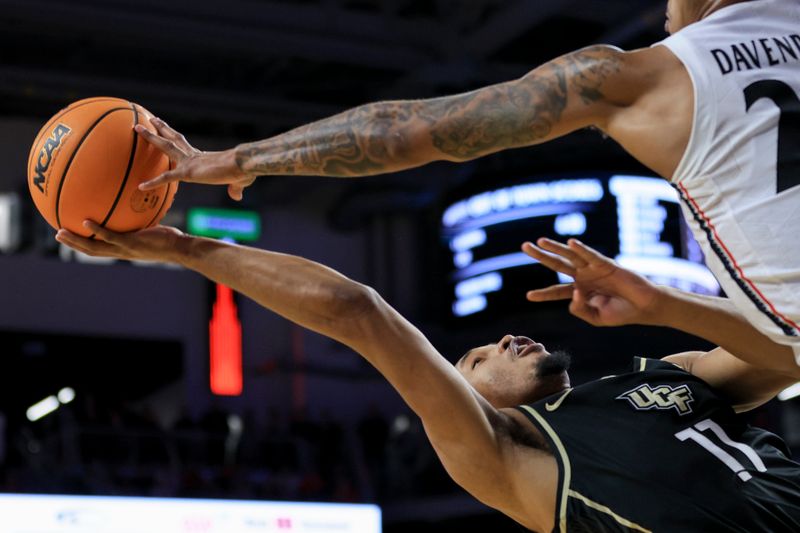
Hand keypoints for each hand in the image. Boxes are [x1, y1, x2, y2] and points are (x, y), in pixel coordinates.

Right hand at [55, 220, 187, 263]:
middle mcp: (121, 252)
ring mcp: (125, 249)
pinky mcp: (132, 244)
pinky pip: (110, 237)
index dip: (83, 244)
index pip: (99, 249)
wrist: (180, 248)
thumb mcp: (150, 228)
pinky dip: (97, 230)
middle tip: (57, 234)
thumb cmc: (168, 238)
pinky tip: (86, 221)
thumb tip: (136, 203)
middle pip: (91, 250)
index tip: (71, 235)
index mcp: (123, 249)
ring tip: (61, 232)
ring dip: (77, 241)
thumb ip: (139, 220)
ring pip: (95, 247)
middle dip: (73, 244)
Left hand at [135, 117, 255, 200]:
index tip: (166, 129)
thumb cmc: (243, 171)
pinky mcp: (188, 173)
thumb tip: (237, 196)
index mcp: (202, 157)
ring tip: (137, 128)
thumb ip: (234, 189)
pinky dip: (154, 182)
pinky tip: (141, 186)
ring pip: (165, 146)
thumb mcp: (238, 181)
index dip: (174, 137)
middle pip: (173, 138)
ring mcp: (189, 162)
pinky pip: (167, 177)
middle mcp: (193, 156)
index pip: (184, 144)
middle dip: (160, 128)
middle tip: (149, 119)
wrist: (243, 165)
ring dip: (151, 137)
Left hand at [522, 238, 664, 326]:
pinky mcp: (606, 265)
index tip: (528, 296)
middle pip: (557, 265)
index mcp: (580, 292)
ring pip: (570, 257)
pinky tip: (570, 243)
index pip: (557, 291)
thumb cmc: (621, 313)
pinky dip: (581, 249)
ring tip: (540, 241)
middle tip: (525, 246)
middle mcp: (583, 277)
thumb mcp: (596, 318)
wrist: (644, 308)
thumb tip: (574, 293)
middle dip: (541, 256)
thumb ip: (580, 309)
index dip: (544, 293)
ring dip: (555, 248)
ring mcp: (593, 269)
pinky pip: (591, 256)